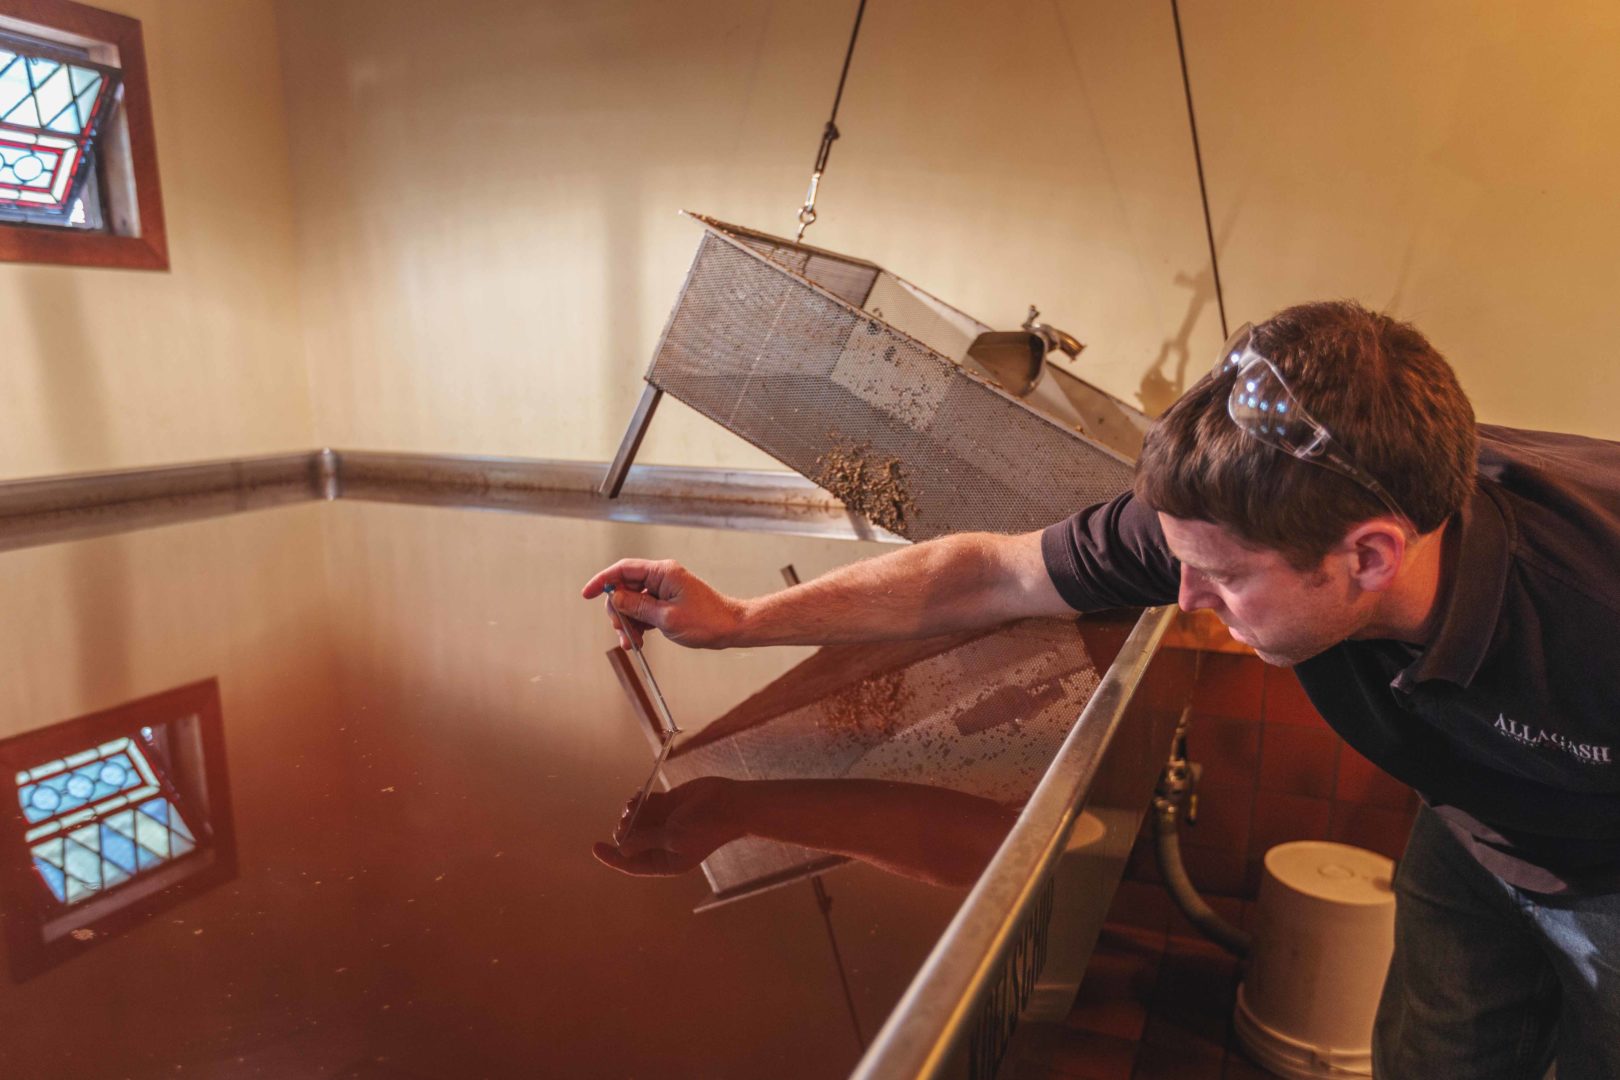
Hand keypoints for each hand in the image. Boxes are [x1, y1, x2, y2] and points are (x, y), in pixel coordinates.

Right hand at [581, 559, 744, 649]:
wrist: (731, 628)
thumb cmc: (706, 621)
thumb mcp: (667, 618)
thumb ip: (638, 607)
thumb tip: (615, 597)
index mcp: (663, 572)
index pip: (624, 569)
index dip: (602, 580)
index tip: (587, 594)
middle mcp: (662, 577)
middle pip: (626, 587)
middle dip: (619, 610)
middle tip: (622, 631)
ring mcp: (665, 589)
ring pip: (633, 602)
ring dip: (629, 622)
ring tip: (633, 643)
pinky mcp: (668, 602)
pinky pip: (644, 610)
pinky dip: (639, 625)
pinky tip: (639, 640)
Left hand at [591, 776, 739, 876]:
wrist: (730, 804)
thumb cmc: (705, 826)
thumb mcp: (672, 837)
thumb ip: (645, 841)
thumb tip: (623, 848)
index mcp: (666, 862)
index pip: (632, 864)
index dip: (612, 857)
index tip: (595, 847)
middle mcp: (664, 845)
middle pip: (632, 841)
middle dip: (624, 830)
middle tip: (626, 817)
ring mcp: (666, 825)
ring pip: (636, 821)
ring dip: (630, 813)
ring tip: (633, 804)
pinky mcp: (670, 806)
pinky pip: (646, 806)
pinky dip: (640, 801)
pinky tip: (640, 796)